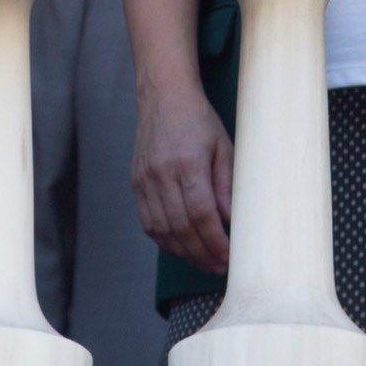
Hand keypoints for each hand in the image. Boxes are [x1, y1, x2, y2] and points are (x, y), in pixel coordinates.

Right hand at [131, 81, 233, 272]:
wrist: (163, 97)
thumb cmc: (199, 120)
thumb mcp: (223, 147)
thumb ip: (226, 185)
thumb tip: (230, 222)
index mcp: (187, 162)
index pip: (201, 213)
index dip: (214, 241)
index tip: (229, 257)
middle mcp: (161, 174)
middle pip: (180, 227)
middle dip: (201, 254)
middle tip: (219, 268)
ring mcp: (144, 180)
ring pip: (162, 230)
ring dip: (184, 253)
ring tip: (204, 263)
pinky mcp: (135, 183)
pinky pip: (148, 222)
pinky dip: (165, 241)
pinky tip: (181, 248)